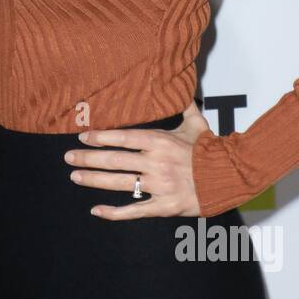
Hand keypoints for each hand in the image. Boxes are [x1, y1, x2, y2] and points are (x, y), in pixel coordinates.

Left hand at [64, 98, 209, 219]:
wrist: (230, 177)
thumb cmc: (211, 149)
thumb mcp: (196, 124)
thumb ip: (183, 106)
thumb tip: (179, 85)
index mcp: (160, 142)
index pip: (123, 138)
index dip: (100, 138)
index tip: (82, 137)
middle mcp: (156, 163)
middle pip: (114, 160)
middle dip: (88, 158)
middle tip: (68, 157)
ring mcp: (159, 186)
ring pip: (120, 184)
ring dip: (94, 180)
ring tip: (75, 176)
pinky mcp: (164, 207)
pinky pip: (134, 211)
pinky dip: (114, 212)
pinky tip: (96, 210)